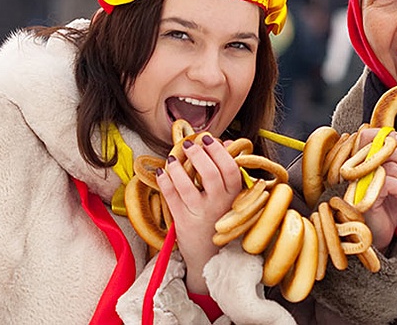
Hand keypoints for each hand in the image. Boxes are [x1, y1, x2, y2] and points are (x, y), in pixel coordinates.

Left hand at [156, 134, 243, 293]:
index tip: (208, 139)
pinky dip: (165, 182)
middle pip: (210, 174)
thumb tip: (225, 142)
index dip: (219, 151)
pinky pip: (171, 198)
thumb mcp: (232, 197)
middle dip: (198, 155)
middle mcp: (218, 205)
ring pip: (187, 186)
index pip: (230, 169)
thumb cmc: (221, 220)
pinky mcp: (183, 222)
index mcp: (234, 197)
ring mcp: (200, 214)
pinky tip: (162, 172)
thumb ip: (228, 171)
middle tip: (189, 144)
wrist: (210, 257)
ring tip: (172, 157)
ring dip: (178, 168)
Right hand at [352, 128, 396, 249]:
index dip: (385, 134)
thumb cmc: (386, 210)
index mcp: (360, 163)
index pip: (366, 136)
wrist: (381, 239)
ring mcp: (356, 184)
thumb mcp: (393, 180)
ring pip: (390, 164)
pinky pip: (389, 181)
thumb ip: (394, 162)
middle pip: (381, 146)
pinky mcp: (363, 197)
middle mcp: (355, 171)